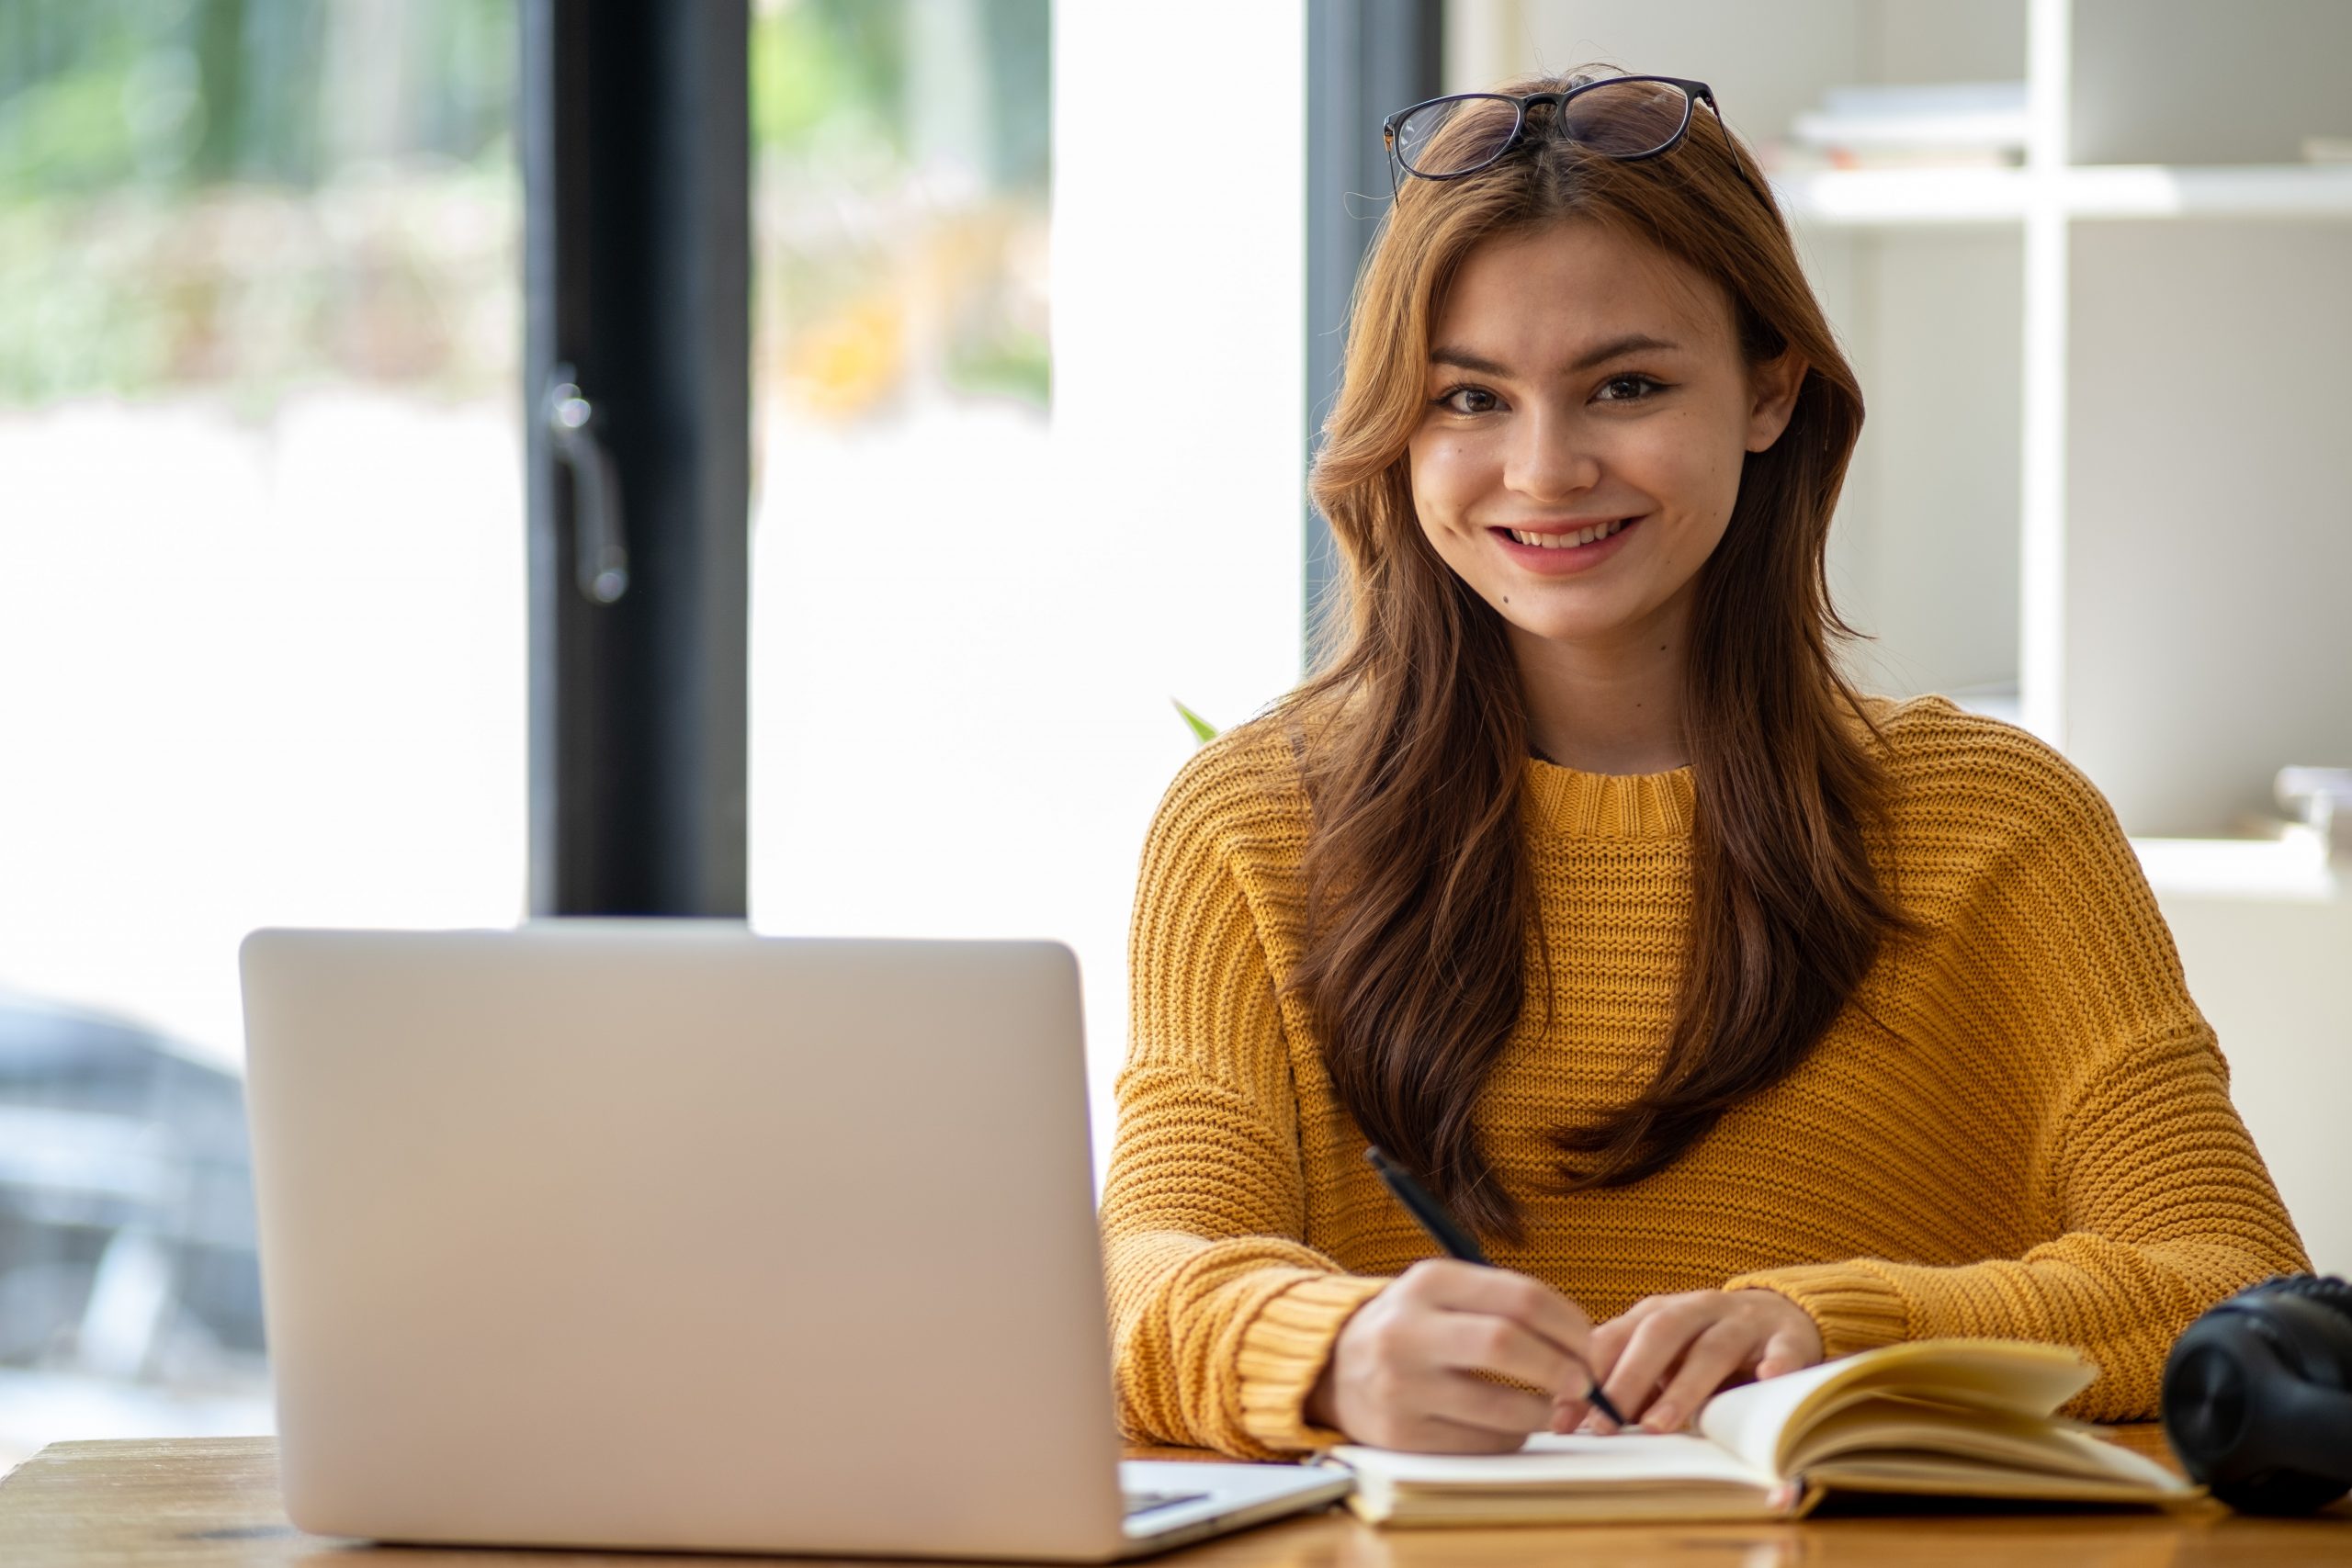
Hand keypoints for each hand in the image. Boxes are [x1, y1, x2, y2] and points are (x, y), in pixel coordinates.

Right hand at [1304, 1259, 1598, 1451]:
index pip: (1520, 1297)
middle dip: (1562, 1367)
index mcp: (1427, 1283)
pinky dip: (1511, 1437)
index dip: (1569, 1324)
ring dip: (1543, 1411)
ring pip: (1502, 1407)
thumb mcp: (1442, 1292)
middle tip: (1582, 1381)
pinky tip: (1507, 1424)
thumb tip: (1580, 1342)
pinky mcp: (1403, 1435)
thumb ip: (1504, 1303)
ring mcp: (1401, 1387)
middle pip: (1508, 1345)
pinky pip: (1483, 1444)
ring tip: (1547, 1405)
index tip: (1587, 1343)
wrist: (1333, 1367)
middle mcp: (1407, 1331)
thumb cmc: (1413, 1327)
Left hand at [1557, 1288, 1822, 1434]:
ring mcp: (1743, 1321)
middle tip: (1607, 1424)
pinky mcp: (1787, 1337)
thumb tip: (1578, 1422)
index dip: (1586, 1376)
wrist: (1779, 1316)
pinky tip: (1766, 1379)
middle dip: (1627, 1379)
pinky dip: (1776, 1363)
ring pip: (1711, 1347)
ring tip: (1658, 1425)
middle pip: (1658, 1334)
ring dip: (1683, 1387)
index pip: (1615, 1337)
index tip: (1565, 1419)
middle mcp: (1696, 1309)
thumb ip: (1628, 1384)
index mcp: (1657, 1314)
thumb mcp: (1663, 1360)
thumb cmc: (1705, 1347)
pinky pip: (1783, 1349)